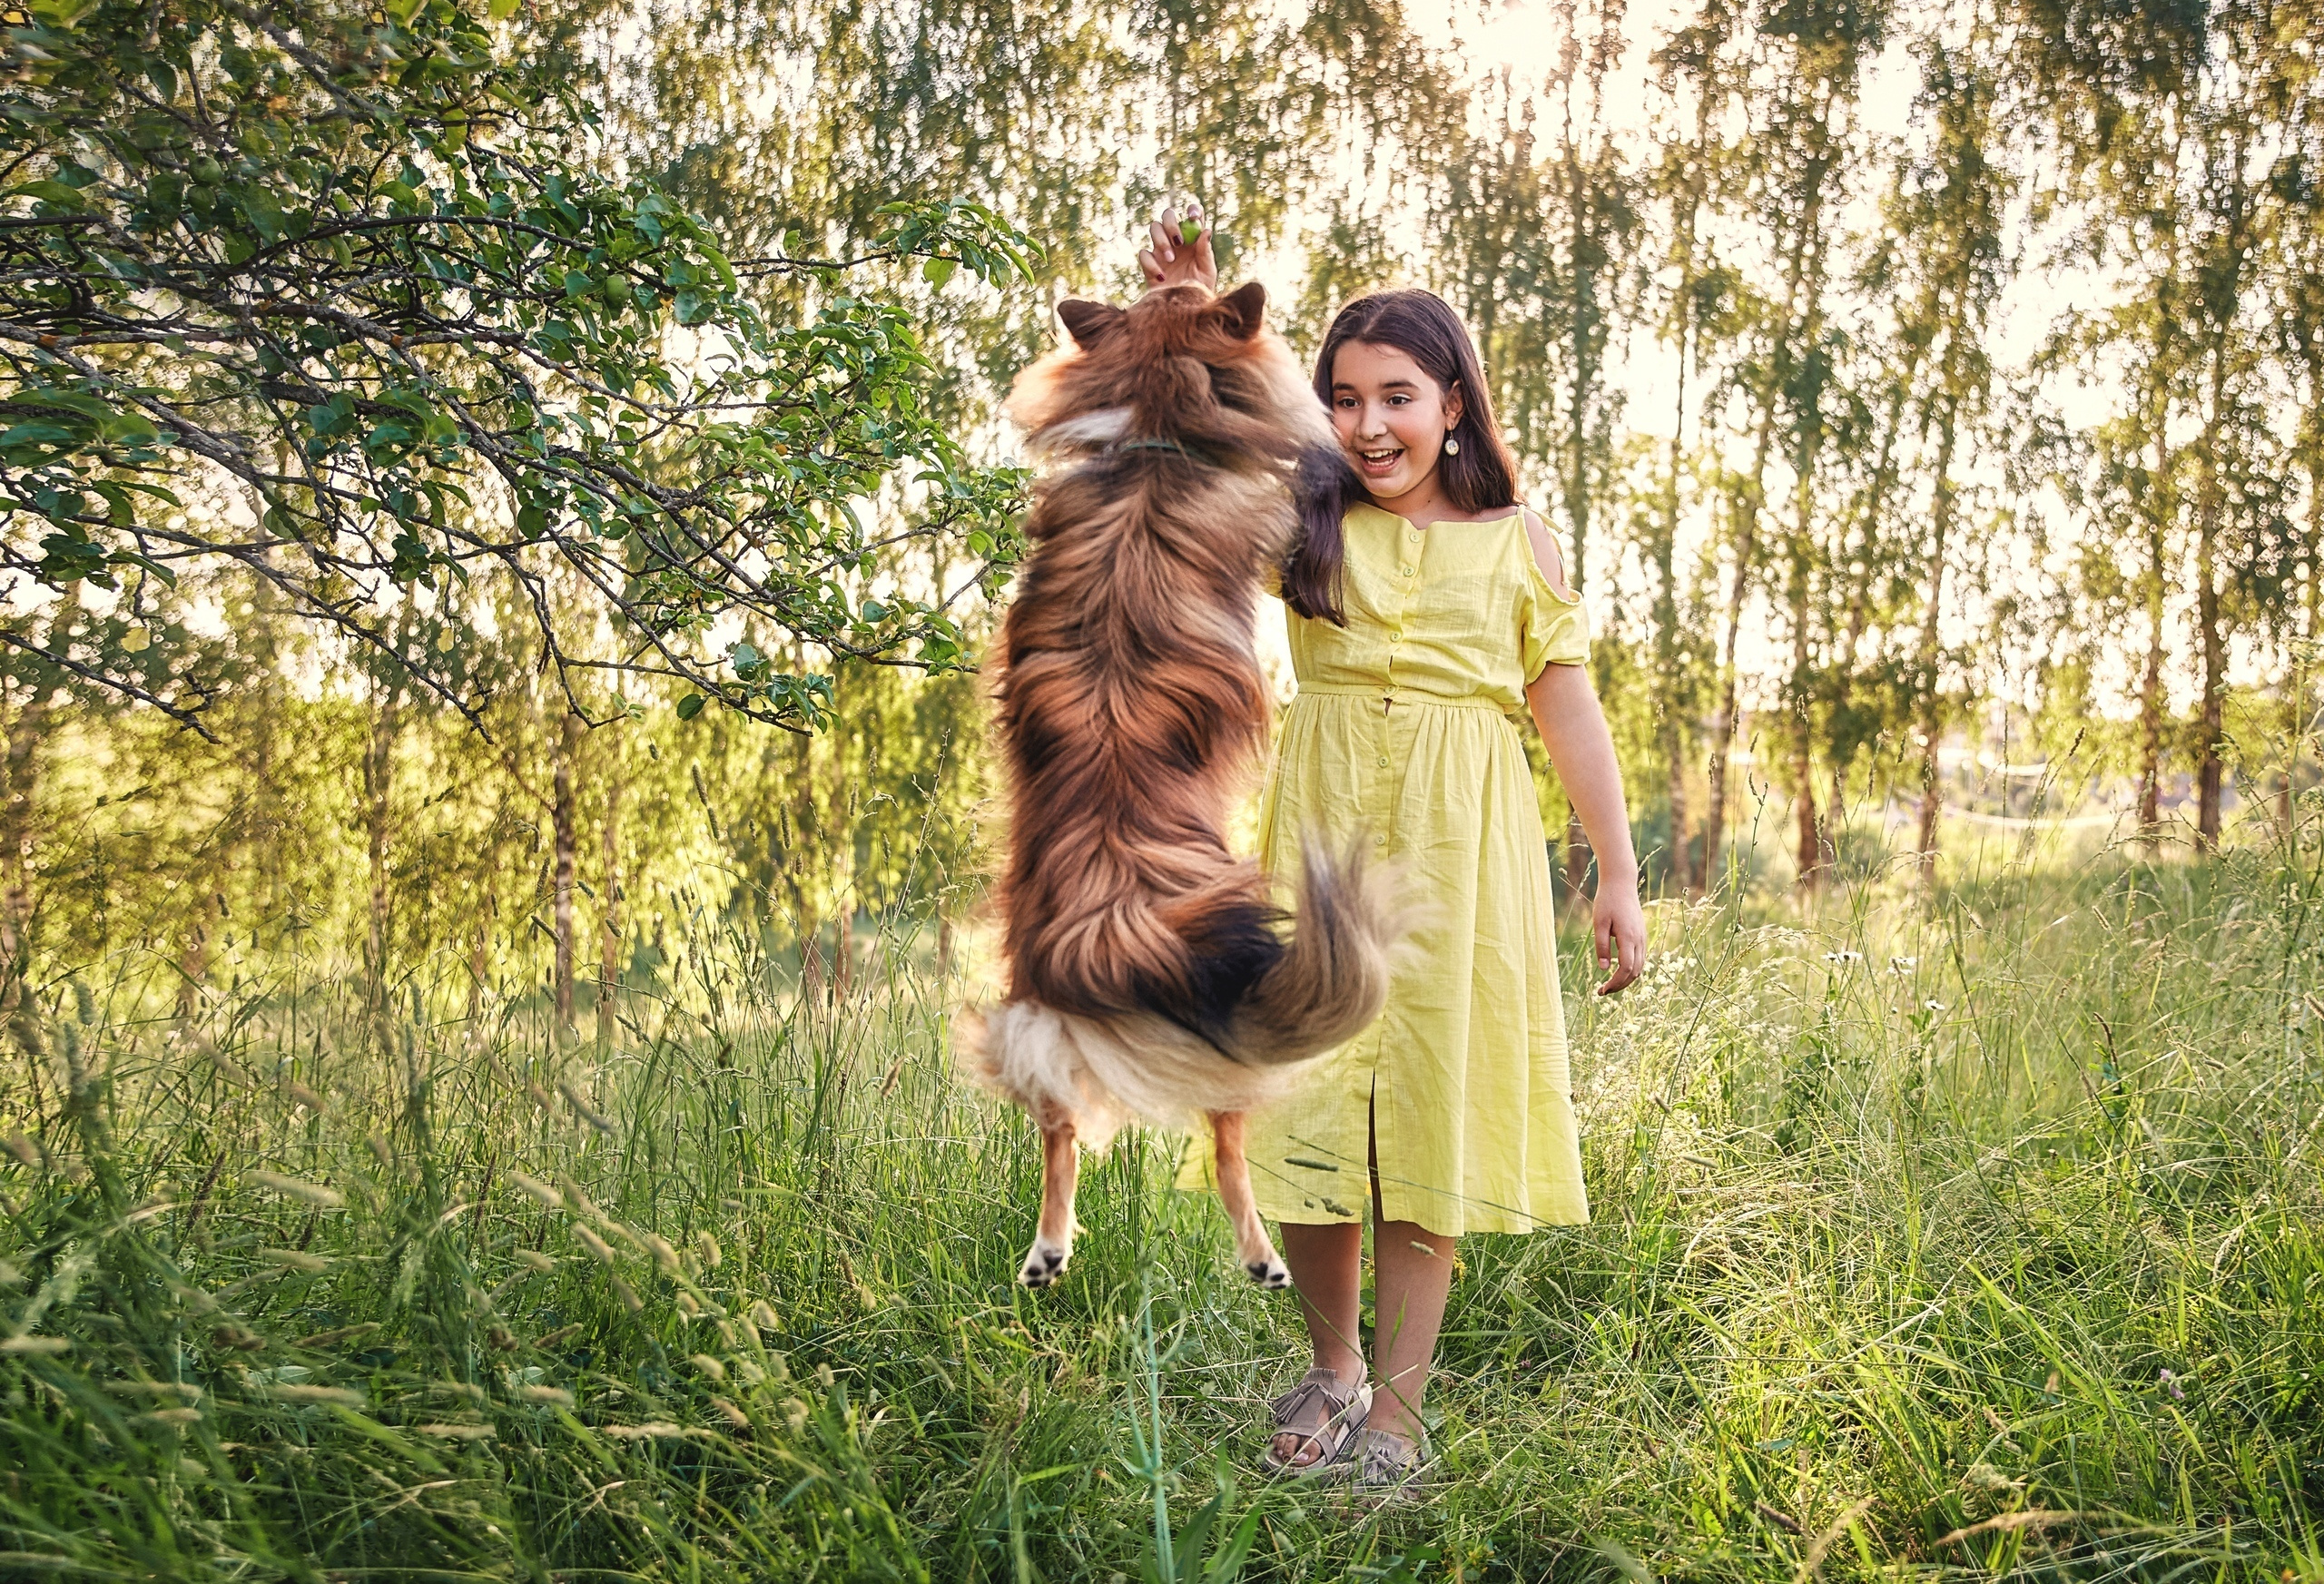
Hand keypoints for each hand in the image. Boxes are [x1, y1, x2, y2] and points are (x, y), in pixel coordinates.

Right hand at [1137, 198, 1217, 294]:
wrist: (1183, 313)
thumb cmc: (1199, 291)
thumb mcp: (1207, 272)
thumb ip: (1206, 252)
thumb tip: (1206, 230)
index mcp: (1193, 238)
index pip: (1192, 215)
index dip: (1192, 210)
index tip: (1193, 216)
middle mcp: (1176, 240)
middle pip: (1168, 216)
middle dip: (1171, 224)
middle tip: (1179, 240)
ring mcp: (1161, 250)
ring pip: (1154, 228)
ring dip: (1162, 241)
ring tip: (1171, 260)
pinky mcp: (1149, 264)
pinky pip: (1144, 255)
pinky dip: (1152, 264)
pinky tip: (1162, 277)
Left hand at [1593, 881, 1645, 995]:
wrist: (1621, 884)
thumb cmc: (1607, 901)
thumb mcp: (1599, 923)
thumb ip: (1602, 946)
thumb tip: (1604, 969)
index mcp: (1628, 937)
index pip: (1626, 968)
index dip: (1615, 983)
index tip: (1602, 990)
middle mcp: (1639, 940)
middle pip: (1635, 972)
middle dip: (1620, 985)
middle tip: (1602, 992)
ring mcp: (1642, 938)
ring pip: (1639, 967)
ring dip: (1626, 980)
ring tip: (1609, 985)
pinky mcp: (1641, 936)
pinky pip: (1640, 959)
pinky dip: (1631, 970)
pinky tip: (1618, 973)